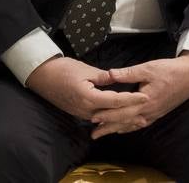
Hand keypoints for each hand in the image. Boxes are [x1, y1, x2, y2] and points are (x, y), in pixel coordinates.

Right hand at [26, 56, 147, 120]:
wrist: (42, 76)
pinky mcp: (78, 112)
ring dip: (120, 118)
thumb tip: (117, 78)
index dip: (131, 99)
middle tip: (145, 114)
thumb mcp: (86, 70)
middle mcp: (85, 110)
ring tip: (135, 119)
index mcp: (89, 98)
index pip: (115, 101)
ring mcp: (81, 113)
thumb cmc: (63, 70)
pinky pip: (97, 117)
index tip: (145, 97)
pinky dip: (109, 117)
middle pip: (111, 114)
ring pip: (104, 118)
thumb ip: (103, 77)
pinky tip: (117, 116)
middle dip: (129, 115)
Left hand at [89, 52, 188, 137]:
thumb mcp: (148, 68)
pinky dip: (129, 128)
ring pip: (131, 125)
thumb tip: (109, 74)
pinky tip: (124, 128)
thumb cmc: (170, 70)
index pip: (121, 110)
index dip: (106, 114)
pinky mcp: (157, 114)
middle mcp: (148, 112)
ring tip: (103, 133)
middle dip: (108, 127)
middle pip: (124, 122)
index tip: (92, 117)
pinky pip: (140, 124)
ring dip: (117, 129)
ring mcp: (153, 115)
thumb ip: (128, 73)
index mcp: (145, 101)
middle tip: (93, 133)